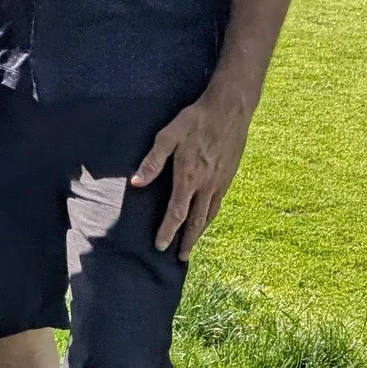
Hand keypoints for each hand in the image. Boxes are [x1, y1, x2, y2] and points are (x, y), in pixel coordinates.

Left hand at [130, 86, 254, 258]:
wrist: (230, 109)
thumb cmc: (195, 120)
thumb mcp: (168, 136)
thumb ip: (152, 161)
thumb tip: (136, 183)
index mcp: (189, 177)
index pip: (176, 213)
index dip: (168, 231)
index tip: (160, 246)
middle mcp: (207, 185)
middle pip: (196, 221)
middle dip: (187, 241)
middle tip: (181, 258)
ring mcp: (221, 182)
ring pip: (210, 214)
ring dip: (200, 232)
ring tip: (192, 244)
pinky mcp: (229, 176)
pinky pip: (219, 203)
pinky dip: (210, 217)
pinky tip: (206, 218)